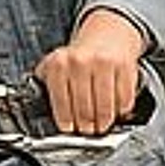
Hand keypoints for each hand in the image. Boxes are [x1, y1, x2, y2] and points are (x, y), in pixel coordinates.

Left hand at [33, 10, 149, 135]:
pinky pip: (124, 98)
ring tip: (102, 125)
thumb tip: (39, 109)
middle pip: (84, 107)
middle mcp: (81, 62)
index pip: (61, 102)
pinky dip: (121, 109)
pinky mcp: (125, 67)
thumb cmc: (81, 56)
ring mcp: (104, 64)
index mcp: (59, 64)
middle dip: (86, 125)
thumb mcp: (56, 64)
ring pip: (105, 106)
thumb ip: (45, 84)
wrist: (108, 35)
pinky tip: (116, 110)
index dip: (66, 121)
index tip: (69, 129)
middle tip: (88, 131)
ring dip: (104, 121)